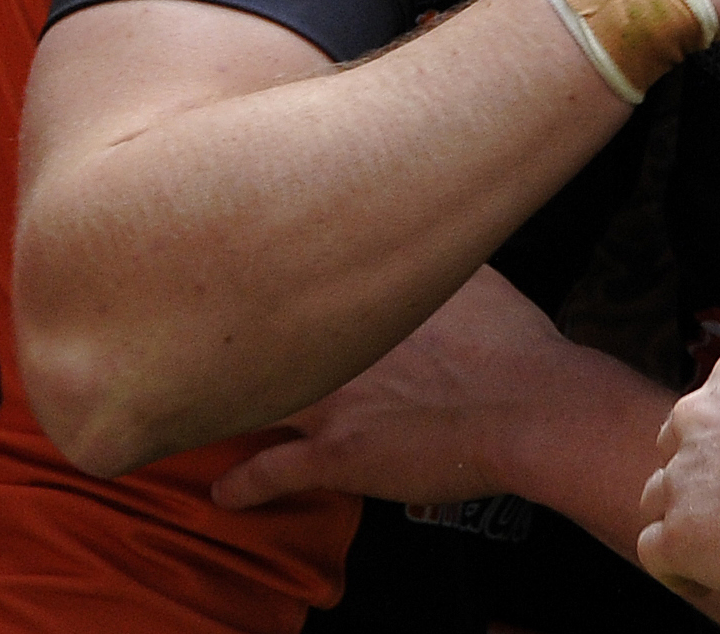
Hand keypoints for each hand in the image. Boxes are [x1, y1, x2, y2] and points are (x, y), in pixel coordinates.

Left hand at [211, 266, 540, 508]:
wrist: (529, 406)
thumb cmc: (513, 343)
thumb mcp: (477, 276)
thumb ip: (434, 255)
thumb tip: (424, 227)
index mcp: (367, 295)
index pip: (294, 272)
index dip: (259, 274)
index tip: (238, 269)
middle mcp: (337, 342)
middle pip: (253, 335)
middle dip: (219, 335)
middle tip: (191, 335)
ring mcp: (332, 399)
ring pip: (248, 400)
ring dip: (219, 409)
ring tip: (191, 412)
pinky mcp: (336, 455)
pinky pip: (269, 472)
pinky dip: (242, 486)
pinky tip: (224, 493)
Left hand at [639, 343, 719, 598]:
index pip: (717, 402)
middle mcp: (698, 415)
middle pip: (676, 443)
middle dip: (700, 472)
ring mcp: (682, 474)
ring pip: (658, 495)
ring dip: (683, 518)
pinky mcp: (678, 533)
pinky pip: (653, 550)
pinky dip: (676, 567)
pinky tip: (703, 578)